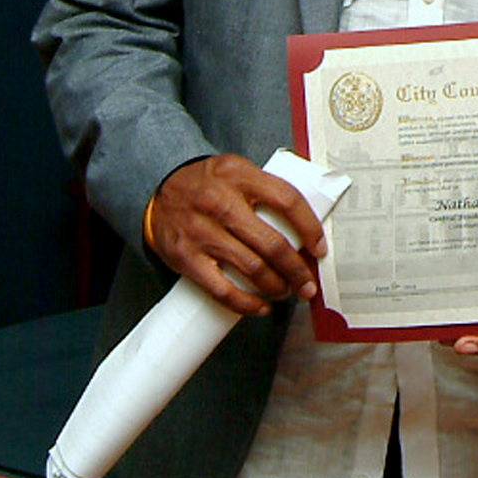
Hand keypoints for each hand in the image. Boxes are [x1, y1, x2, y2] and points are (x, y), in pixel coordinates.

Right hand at [146, 154, 326, 315]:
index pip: (287, 201)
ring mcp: (201, 231)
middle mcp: (220, 203)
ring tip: (286, 292)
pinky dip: (245, 303)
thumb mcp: (238, 171)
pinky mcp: (184, 256)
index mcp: (240, 177)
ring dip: (276, 286)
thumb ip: (267, 190)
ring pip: (251, 268)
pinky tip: (260, 306)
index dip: (310, 228)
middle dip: (297, 270)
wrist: (158, 186)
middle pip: (272, 243)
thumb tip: (305, 227)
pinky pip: (220, 288)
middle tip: (308, 284)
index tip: (319, 248)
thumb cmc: (208, 183)